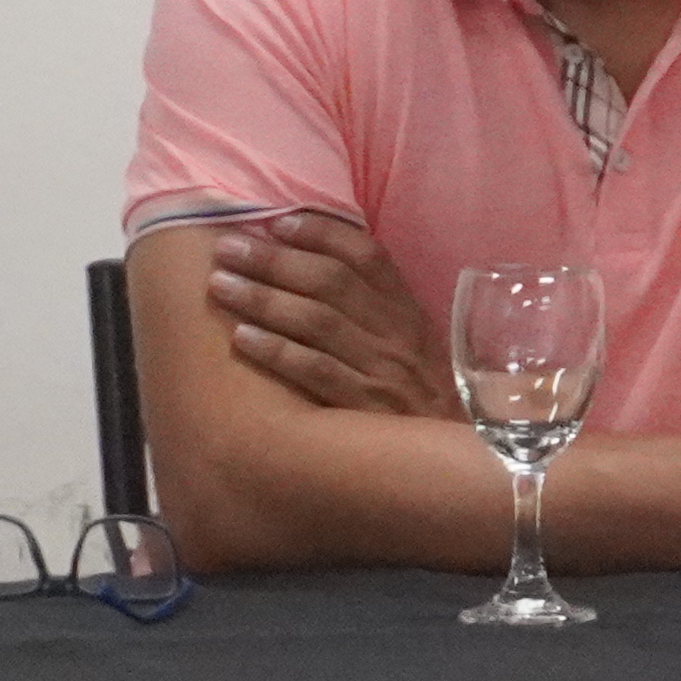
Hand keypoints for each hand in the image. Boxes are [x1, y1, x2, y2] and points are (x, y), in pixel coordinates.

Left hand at [209, 214, 456, 419]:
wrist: (460, 458)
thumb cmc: (419, 401)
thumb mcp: (412, 348)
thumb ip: (375, 311)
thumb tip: (311, 269)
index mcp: (408, 313)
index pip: (368, 257)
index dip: (321, 234)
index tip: (277, 222)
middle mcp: (397, 335)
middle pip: (332, 282)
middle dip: (275, 260)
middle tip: (227, 247)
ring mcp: (383, 370)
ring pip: (318, 321)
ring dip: (264, 298)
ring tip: (220, 284)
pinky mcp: (367, 407)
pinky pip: (318, 372)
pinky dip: (278, 351)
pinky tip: (242, 337)